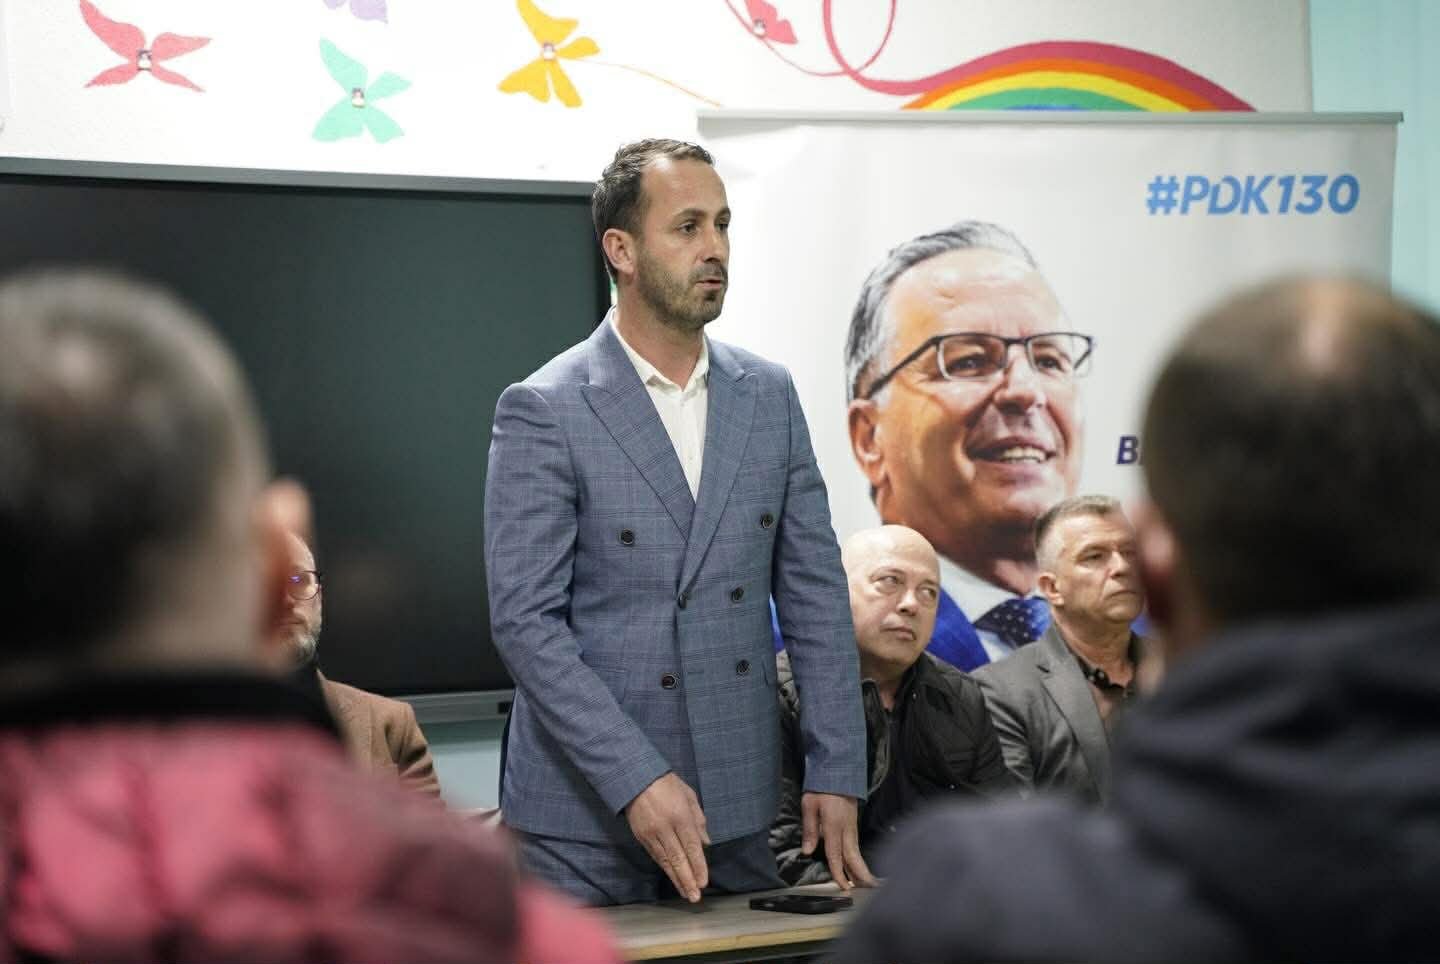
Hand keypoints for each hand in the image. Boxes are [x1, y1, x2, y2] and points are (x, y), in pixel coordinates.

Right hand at [626, 772, 710, 901]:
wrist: (635, 777)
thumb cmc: (666, 783)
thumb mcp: (689, 795)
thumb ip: (698, 820)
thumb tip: (706, 843)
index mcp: (680, 815)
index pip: (692, 846)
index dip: (698, 866)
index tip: (704, 882)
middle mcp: (665, 827)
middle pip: (678, 858)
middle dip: (688, 879)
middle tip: (695, 897)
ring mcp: (651, 833)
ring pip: (666, 861)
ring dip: (676, 879)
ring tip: (686, 894)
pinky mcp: (641, 836)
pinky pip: (655, 856)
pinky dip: (665, 869)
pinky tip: (672, 878)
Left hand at [801, 792, 875, 889]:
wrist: (838, 772)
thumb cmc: (821, 788)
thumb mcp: (809, 805)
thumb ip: (810, 829)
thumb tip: (808, 852)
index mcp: (833, 825)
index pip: (835, 854)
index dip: (838, 871)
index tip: (843, 886)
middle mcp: (846, 829)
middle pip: (853, 856)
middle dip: (860, 874)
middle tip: (867, 889)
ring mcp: (852, 827)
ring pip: (856, 852)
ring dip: (861, 868)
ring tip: (866, 884)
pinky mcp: (853, 825)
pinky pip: (856, 846)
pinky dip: (858, 858)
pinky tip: (858, 867)